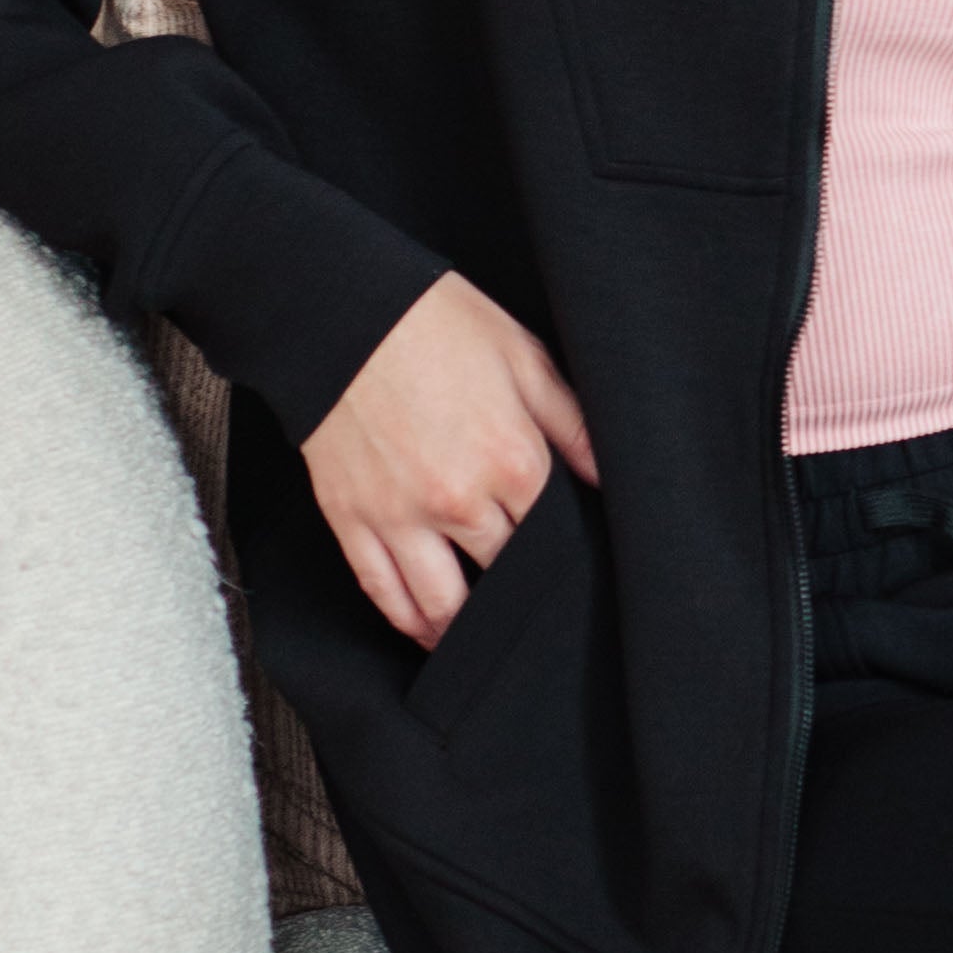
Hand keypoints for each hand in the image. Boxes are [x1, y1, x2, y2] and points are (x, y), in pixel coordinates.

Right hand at [303, 269, 598, 647]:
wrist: (338, 311)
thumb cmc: (435, 324)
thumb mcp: (523, 357)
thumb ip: (573, 424)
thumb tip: (613, 478)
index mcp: (512, 460)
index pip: (556, 538)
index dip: (568, 554)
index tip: (577, 567)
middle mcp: (459, 501)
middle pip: (507, 578)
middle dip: (524, 594)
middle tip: (541, 607)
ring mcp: (400, 517)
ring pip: (443, 606)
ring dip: (468, 632)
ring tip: (487, 641)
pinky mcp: (352, 520)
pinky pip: (383, 593)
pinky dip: (408, 622)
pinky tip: (428, 634)